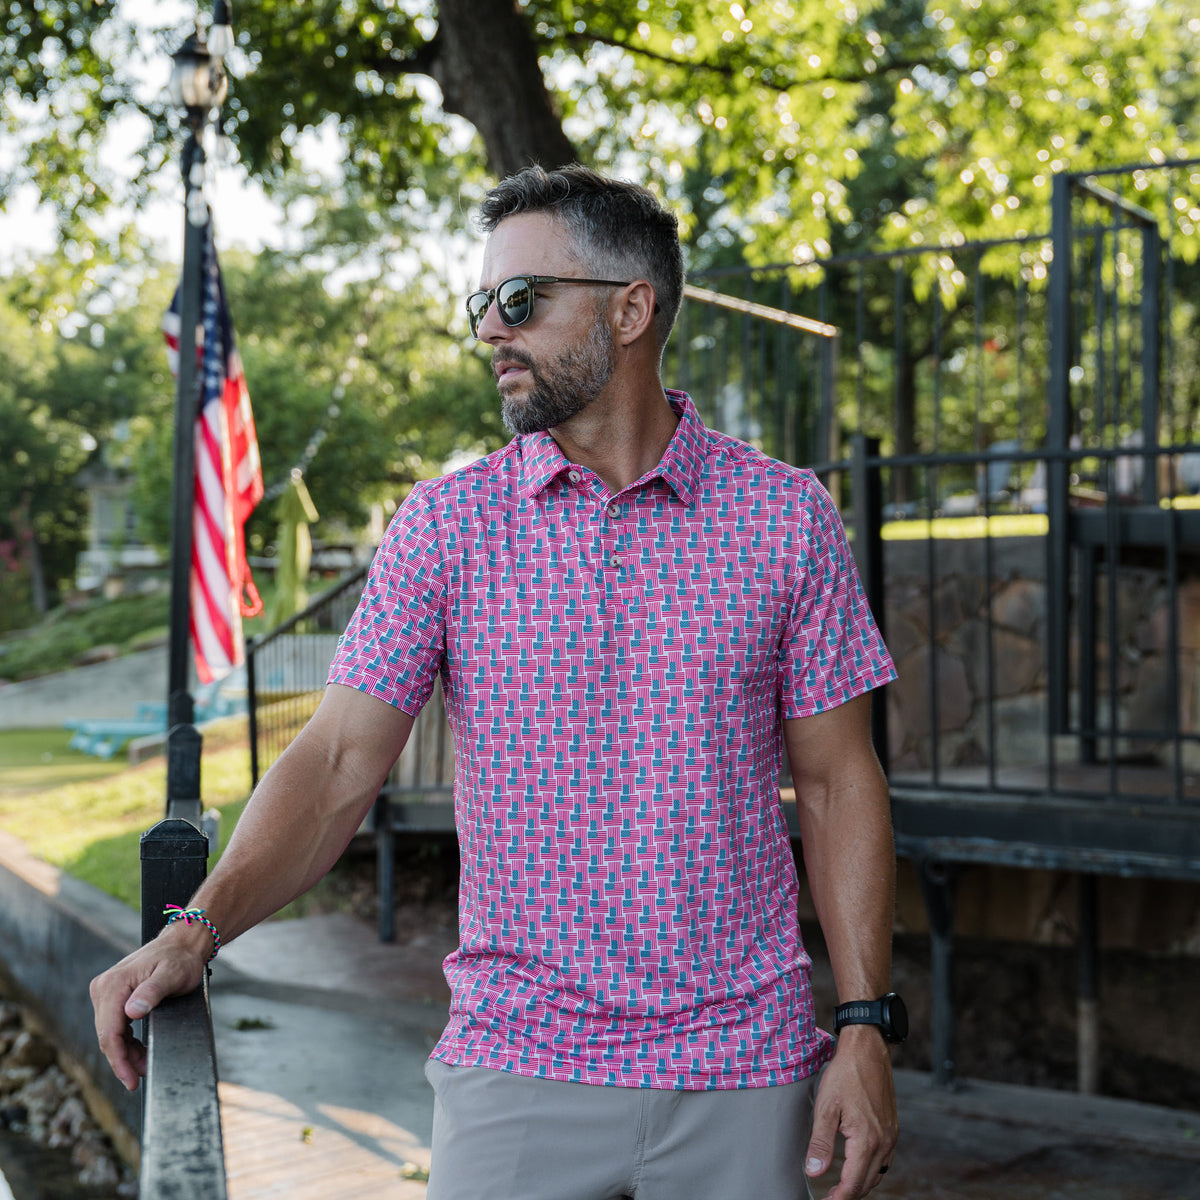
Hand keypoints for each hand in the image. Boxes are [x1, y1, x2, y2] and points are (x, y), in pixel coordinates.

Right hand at [89, 925, 210, 1090]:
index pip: (109, 1032)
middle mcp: (104, 988)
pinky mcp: (113, 996)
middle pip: (106, 1035)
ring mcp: (106, 992)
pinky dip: (126, 1041)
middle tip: (138, 1079)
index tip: (130, 1080)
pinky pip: (115, 1026)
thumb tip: (132, 1012)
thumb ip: (152, 992)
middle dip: (122, 1060)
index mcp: (113, 984)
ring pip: (109, 1033)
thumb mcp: (172, 974)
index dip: (118, 1060)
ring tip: (143, 1067)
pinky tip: (138, 1052)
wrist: (181, 944)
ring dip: (124, 1053)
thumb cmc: (180, 958)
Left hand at [805, 1027, 897, 1197]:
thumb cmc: (845, 1074)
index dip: (838, 1198)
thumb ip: (820, 1143)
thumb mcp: (826, 1107)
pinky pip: (885, 1159)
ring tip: (841, 1187)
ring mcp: (891, 1135)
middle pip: (867, 1183)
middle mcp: (884, 1142)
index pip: (853, 1184)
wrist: (868, 1050)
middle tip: (830, 1197)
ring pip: (878, 1173)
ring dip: (861, 1184)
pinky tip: (858, 1166)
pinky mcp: (892, 1128)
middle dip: (849, 1194)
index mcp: (867, 1140)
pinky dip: (871, 1169)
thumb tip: (814, 1171)